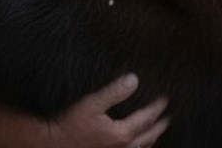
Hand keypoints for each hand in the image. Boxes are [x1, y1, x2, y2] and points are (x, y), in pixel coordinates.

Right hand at [44, 74, 169, 147]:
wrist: (53, 144)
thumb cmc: (70, 124)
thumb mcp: (91, 103)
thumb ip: (114, 92)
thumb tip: (134, 80)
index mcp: (121, 133)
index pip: (146, 118)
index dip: (157, 108)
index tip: (165, 99)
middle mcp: (123, 147)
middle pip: (148, 136)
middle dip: (160, 125)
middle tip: (169, 117)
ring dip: (151, 139)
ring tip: (156, 133)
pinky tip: (136, 147)